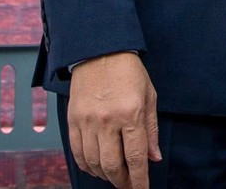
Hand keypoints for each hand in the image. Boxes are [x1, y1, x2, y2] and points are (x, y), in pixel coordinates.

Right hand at [67, 51, 159, 187]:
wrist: (99, 49)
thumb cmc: (128, 71)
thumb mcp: (149, 96)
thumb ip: (151, 129)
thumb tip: (153, 158)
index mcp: (130, 114)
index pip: (135, 158)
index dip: (139, 180)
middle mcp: (107, 120)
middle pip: (112, 166)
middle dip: (122, 181)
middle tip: (128, 184)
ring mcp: (87, 121)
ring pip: (93, 163)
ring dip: (105, 175)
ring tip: (114, 175)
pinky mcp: (73, 119)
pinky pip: (77, 152)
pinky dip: (86, 165)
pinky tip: (96, 167)